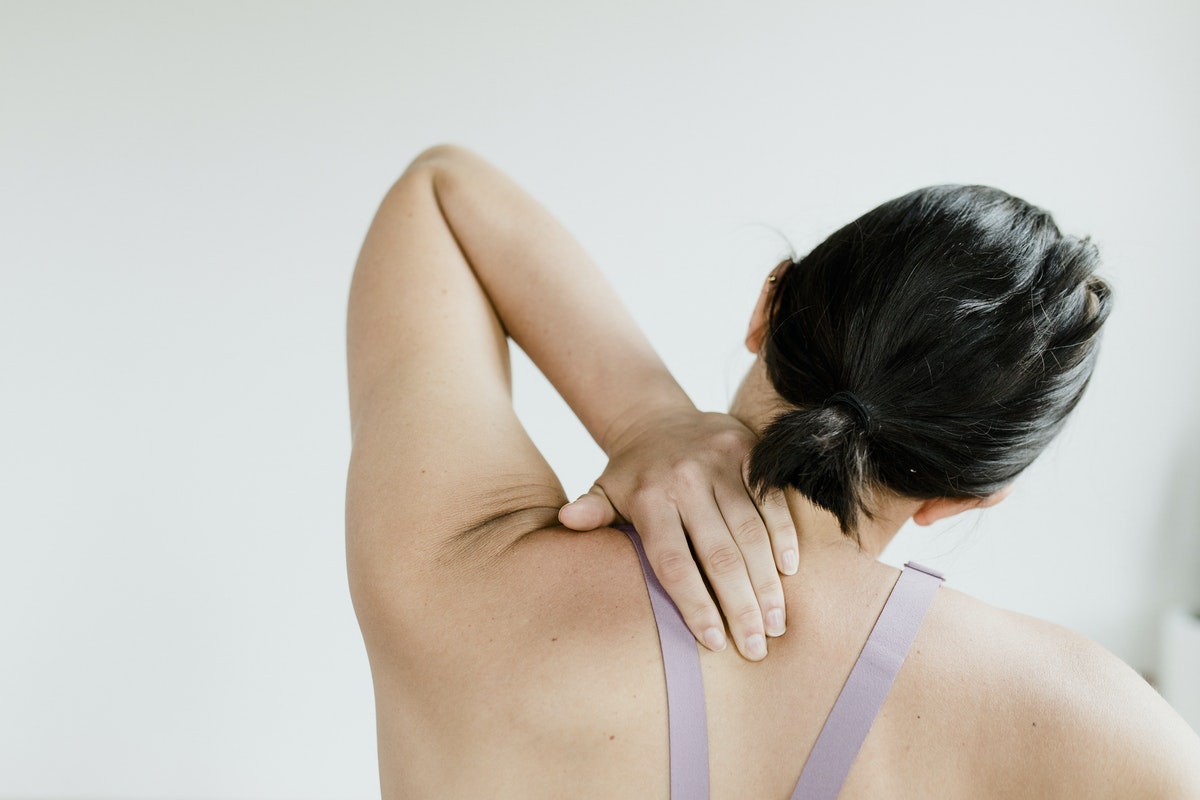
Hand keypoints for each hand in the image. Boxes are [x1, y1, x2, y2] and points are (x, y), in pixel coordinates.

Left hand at [558, 409, 797, 660]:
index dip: (695, 604)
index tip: (715, 642)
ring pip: (751, 531)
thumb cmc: (633, 474)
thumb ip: (591, 511)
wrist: (659, 418)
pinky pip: (771, 500)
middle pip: (719, 554)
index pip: (673, 562)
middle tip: (757, 647)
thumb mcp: (604, 491)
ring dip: (767, 581)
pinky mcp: (749, 450)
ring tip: (775, 623)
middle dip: (741, 606)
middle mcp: (685, 480)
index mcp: (649, 497)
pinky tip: (788, 570)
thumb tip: (566, 521)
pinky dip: (783, 535)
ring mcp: (720, 462)